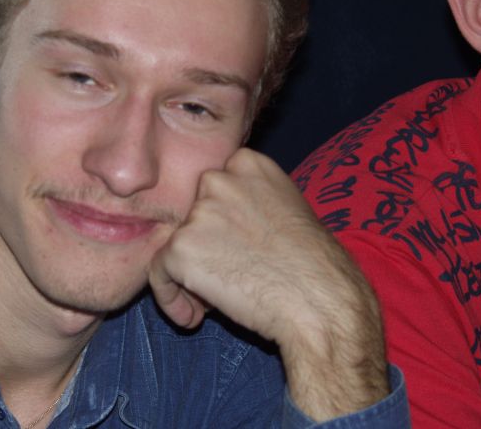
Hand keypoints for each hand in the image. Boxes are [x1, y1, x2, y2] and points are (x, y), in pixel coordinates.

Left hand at [148, 148, 388, 419]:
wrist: (321, 301)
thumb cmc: (314, 265)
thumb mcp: (286, 210)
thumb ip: (248, 203)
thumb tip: (214, 226)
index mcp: (248, 163)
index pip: (212, 190)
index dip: (218, 225)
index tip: (236, 250)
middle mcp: (220, 178)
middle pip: (190, 215)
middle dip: (202, 246)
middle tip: (228, 277)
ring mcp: (199, 211)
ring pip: (173, 244)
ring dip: (188, 275)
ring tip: (217, 301)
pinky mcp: (182, 246)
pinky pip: (158, 273)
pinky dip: (170, 298)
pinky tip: (195, 317)